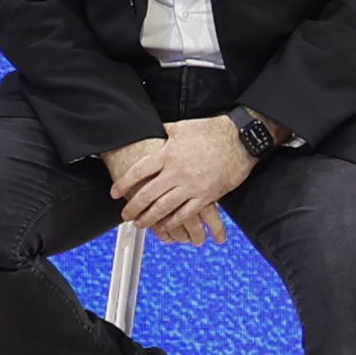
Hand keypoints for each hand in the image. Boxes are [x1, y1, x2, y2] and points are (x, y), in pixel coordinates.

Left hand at [108, 117, 251, 243]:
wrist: (239, 140)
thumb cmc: (212, 131)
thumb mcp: (183, 127)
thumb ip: (165, 133)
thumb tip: (154, 132)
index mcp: (167, 153)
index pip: (139, 171)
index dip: (124, 183)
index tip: (116, 192)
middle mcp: (176, 172)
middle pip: (147, 194)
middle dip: (133, 207)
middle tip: (126, 214)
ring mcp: (190, 186)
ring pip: (163, 207)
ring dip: (149, 218)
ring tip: (141, 223)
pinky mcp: (205, 196)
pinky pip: (185, 214)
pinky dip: (173, 222)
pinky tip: (166, 227)